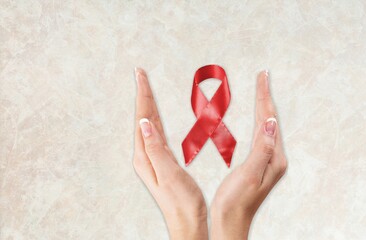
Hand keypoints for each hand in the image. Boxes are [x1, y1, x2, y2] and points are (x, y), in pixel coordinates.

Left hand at [133, 68, 207, 239]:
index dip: (143, 95)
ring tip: (146, 88)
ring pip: (148, 124)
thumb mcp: (168, 174)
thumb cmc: (182, 202)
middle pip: (143, 118)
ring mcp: (152, 158)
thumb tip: (143, 123)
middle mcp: (145, 156)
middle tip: (141, 74)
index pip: (142, 119)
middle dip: (143, 95)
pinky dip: (155, 119)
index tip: (140, 75)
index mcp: (145, 157)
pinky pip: (155, 133)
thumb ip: (156, 149)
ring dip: (147, 105)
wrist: (187, 222)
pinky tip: (155, 116)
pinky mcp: (161, 161)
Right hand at [210, 71, 287, 239]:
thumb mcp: (250, 174)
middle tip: (263, 76)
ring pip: (267, 127)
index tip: (262, 76)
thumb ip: (262, 149)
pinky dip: (258, 121)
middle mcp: (275, 158)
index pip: (269, 120)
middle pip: (270, 120)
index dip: (264, 97)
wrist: (231, 221)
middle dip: (265, 97)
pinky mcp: (260, 164)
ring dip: (263, 107)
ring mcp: (268, 161)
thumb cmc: (236, 201)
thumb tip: (272, 122)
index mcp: (274, 158)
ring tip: (261, 90)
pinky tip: (258, 118)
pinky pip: (261, 135)